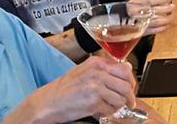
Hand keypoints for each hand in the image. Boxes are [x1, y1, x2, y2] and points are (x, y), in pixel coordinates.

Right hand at [22, 56, 136, 121]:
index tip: (130, 89)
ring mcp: (95, 87)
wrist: (46, 102)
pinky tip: (99, 111)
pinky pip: (110, 110)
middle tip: (127, 103)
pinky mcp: (93, 102)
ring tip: (108, 107)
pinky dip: (107, 113)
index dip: (130, 82)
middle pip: (126, 86)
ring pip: (120, 99)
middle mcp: (97, 73)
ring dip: (117, 107)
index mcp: (96, 63)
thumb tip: (128, 68)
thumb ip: (105, 69)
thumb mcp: (85, 71)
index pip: (125, 70)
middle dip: (129, 97)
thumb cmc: (64, 89)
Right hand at [129, 0, 174, 35]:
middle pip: (156, 11)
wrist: (116, 23)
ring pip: (157, 21)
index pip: (150, 0)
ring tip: (171, 16)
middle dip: (167, 9)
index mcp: (136, 4)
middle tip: (172, 6)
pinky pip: (154, 31)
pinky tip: (166, 25)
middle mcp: (139, 13)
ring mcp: (141, 23)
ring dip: (167, 19)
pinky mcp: (142, 32)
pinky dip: (162, 28)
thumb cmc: (125, 10)